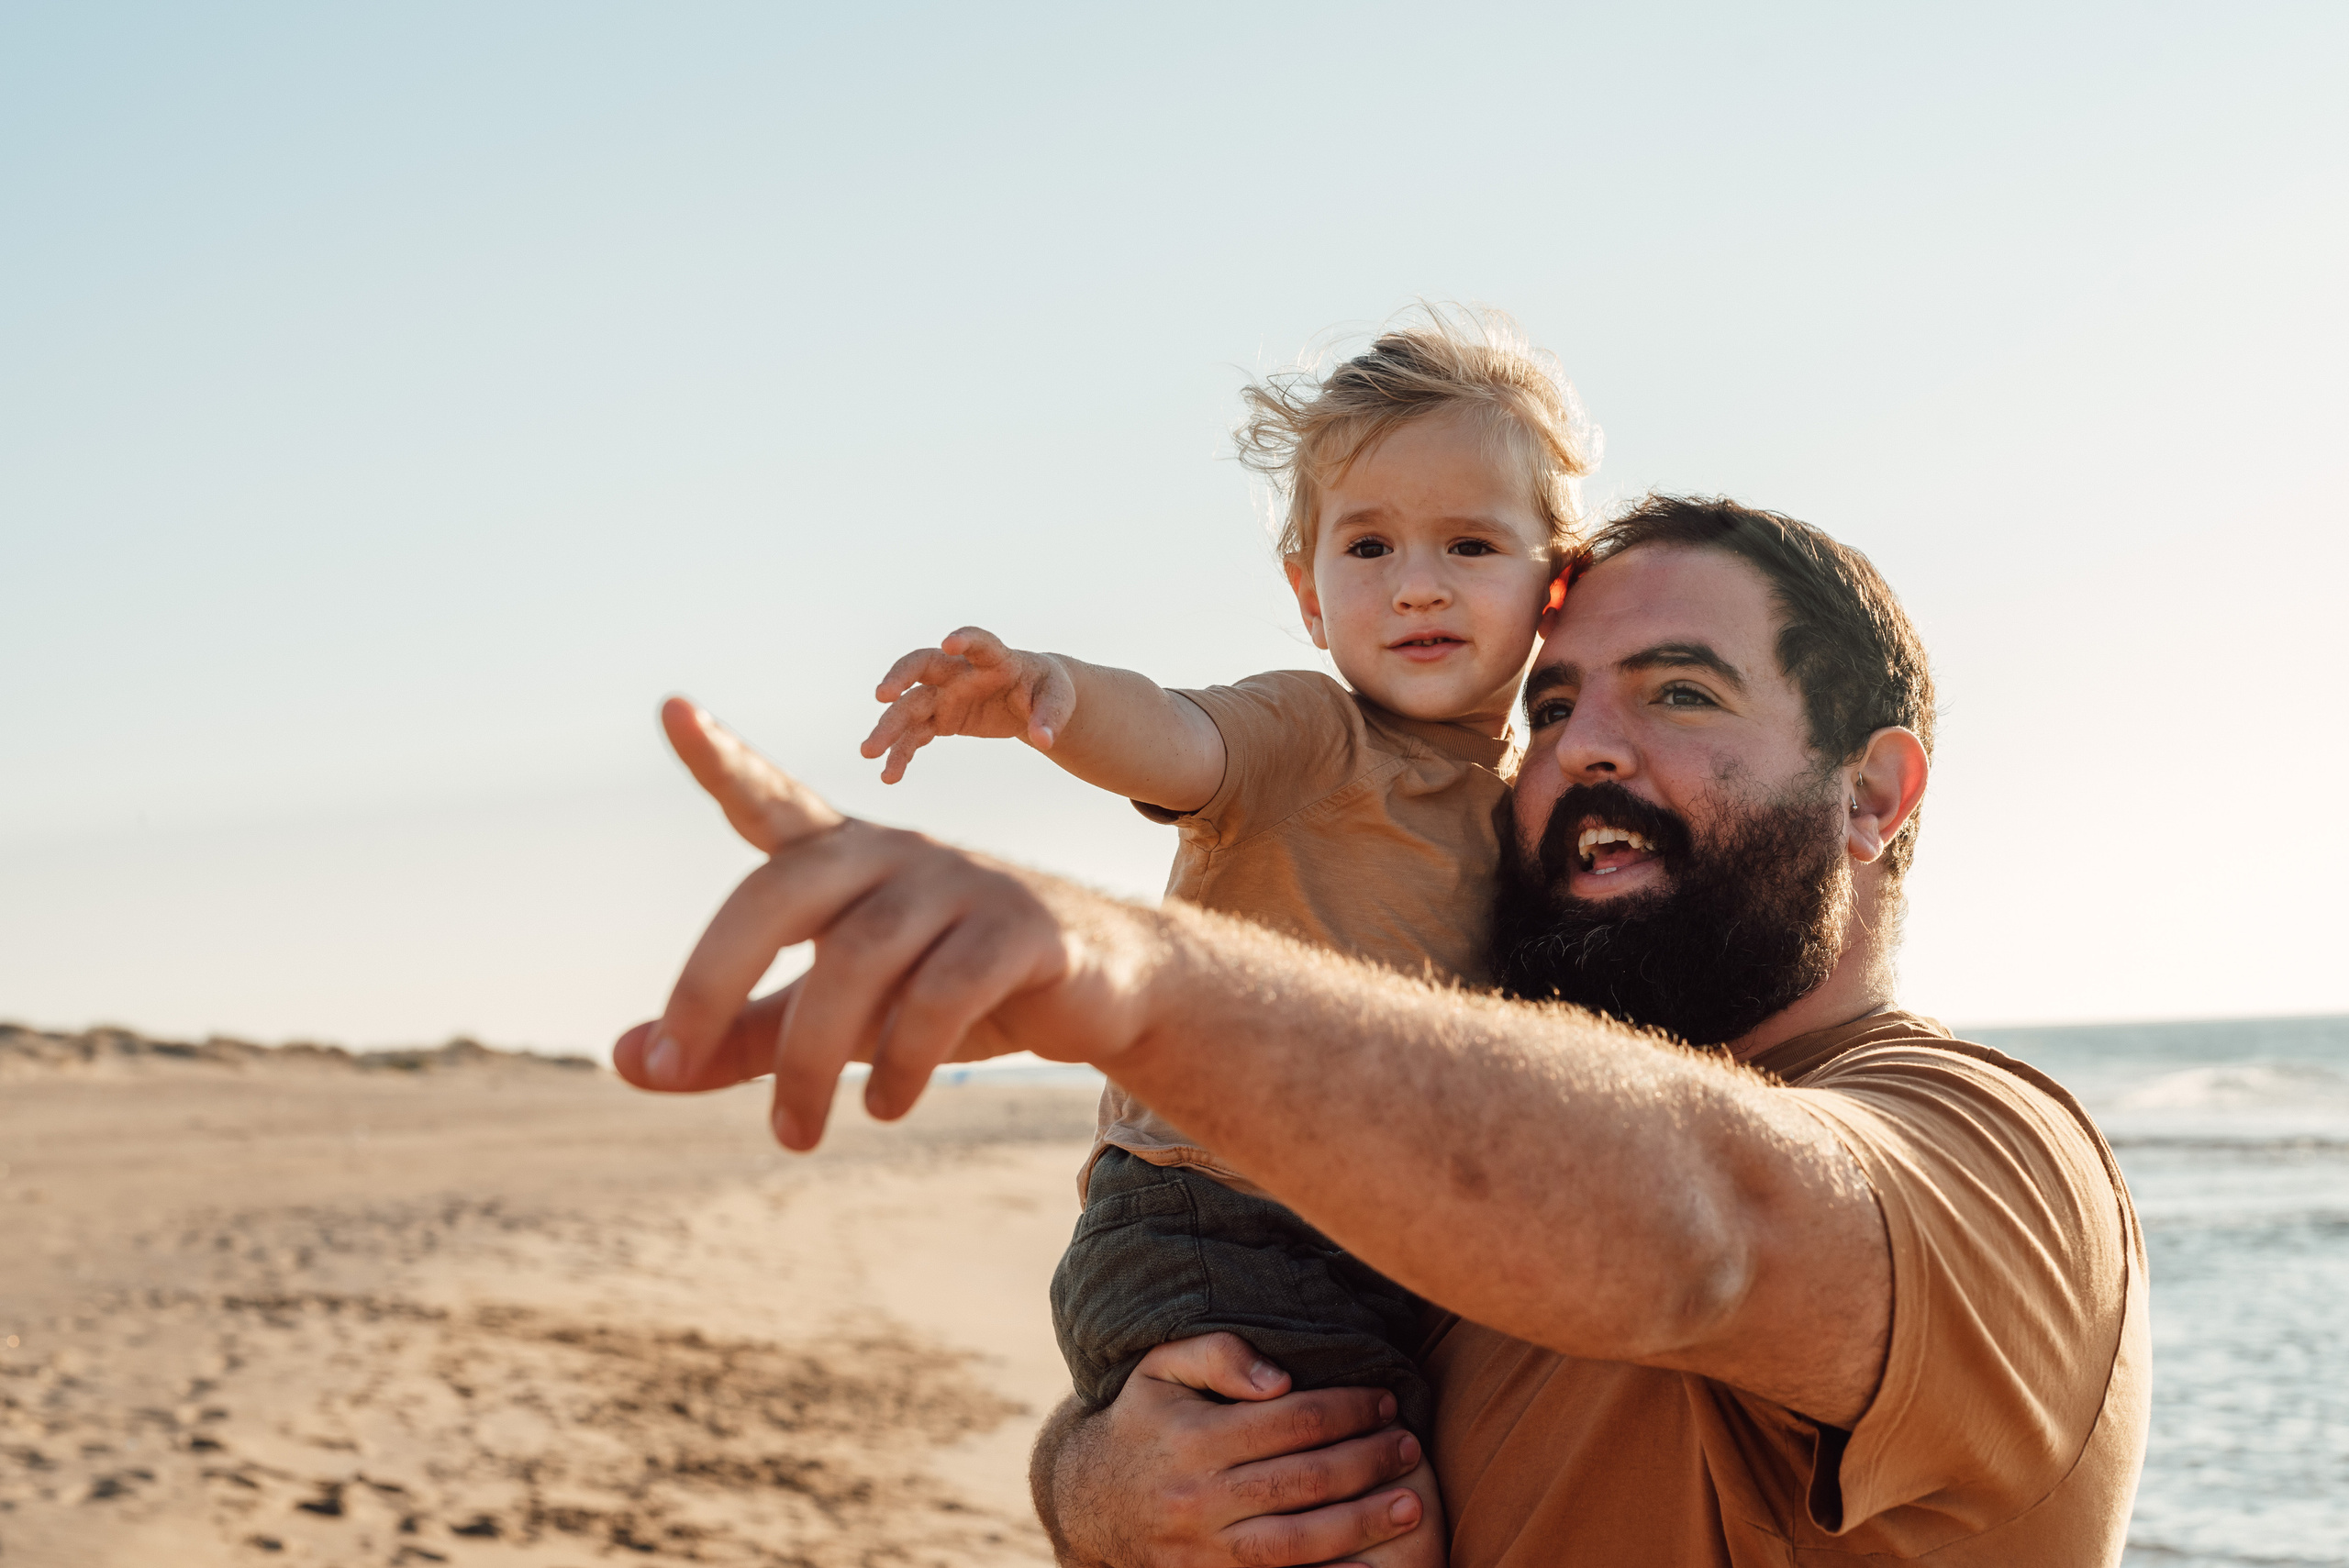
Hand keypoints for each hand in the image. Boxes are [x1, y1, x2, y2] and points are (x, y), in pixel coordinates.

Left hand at [615, 698, 1158, 1146]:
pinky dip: (902, 1060)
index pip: (774, 801)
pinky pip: (944, 994)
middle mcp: (899, 853)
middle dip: (713, 978)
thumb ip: (743, 1034)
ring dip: (809, 1058)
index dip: (723, 760)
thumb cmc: (955, 990)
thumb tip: (631, 1059)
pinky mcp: (1026, 929)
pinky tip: (885, 1105)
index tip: (671, 709)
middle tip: (672, 1063)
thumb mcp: (840, 1017)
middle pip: (783, 892)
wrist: (1108, 992)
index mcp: (848, 858)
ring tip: (794, 1133)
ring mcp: (965, 883)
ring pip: (859, 958)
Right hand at [861, 625, 1077, 782]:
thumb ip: (1050, 717)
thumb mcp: (1059, 699)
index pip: (978, 642)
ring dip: (888, 728)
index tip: (950, 643)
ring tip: (868, 753)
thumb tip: (1044, 740)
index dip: (965, 640)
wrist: (1033, 701)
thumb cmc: (1046, 690)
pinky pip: (915, 735)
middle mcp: (960, 671)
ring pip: (909, 706)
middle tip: (881, 696)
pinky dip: (901, 754)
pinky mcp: (940, 718)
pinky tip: (890, 776)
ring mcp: (945, 694)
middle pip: (921, 666)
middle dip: (900, 677)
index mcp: (994, 658)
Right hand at [1044, 1334, 1425, 1567]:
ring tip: (1410, 1504)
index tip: (1384, 1398)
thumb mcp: (1161, 1369)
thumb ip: (1218, 1354)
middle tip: (1409, 1445)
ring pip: (1297, 1542)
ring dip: (1361, 1524)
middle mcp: (1198, 1497)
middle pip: (1303, 1480)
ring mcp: (1204, 1550)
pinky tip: (1372, 1567)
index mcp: (1192, 1437)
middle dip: (1367, 1462)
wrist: (1088, 1503)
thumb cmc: (1144, 1422)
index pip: (1289, 1420)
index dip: (1346, 1408)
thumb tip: (1281, 1378)